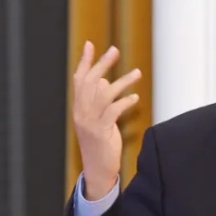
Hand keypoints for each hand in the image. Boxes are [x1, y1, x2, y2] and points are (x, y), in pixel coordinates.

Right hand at [72, 42, 141, 199]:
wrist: (97, 170)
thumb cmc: (100, 144)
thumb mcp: (96, 120)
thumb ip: (98, 102)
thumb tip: (105, 81)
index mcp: (79, 108)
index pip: (79, 80)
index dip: (84, 62)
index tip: (90, 44)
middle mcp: (81, 113)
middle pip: (91, 82)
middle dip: (103, 64)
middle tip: (115, 50)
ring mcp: (90, 123)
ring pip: (104, 95)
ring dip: (122, 82)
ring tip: (137, 73)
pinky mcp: (102, 132)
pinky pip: (113, 112)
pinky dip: (124, 102)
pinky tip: (134, 98)